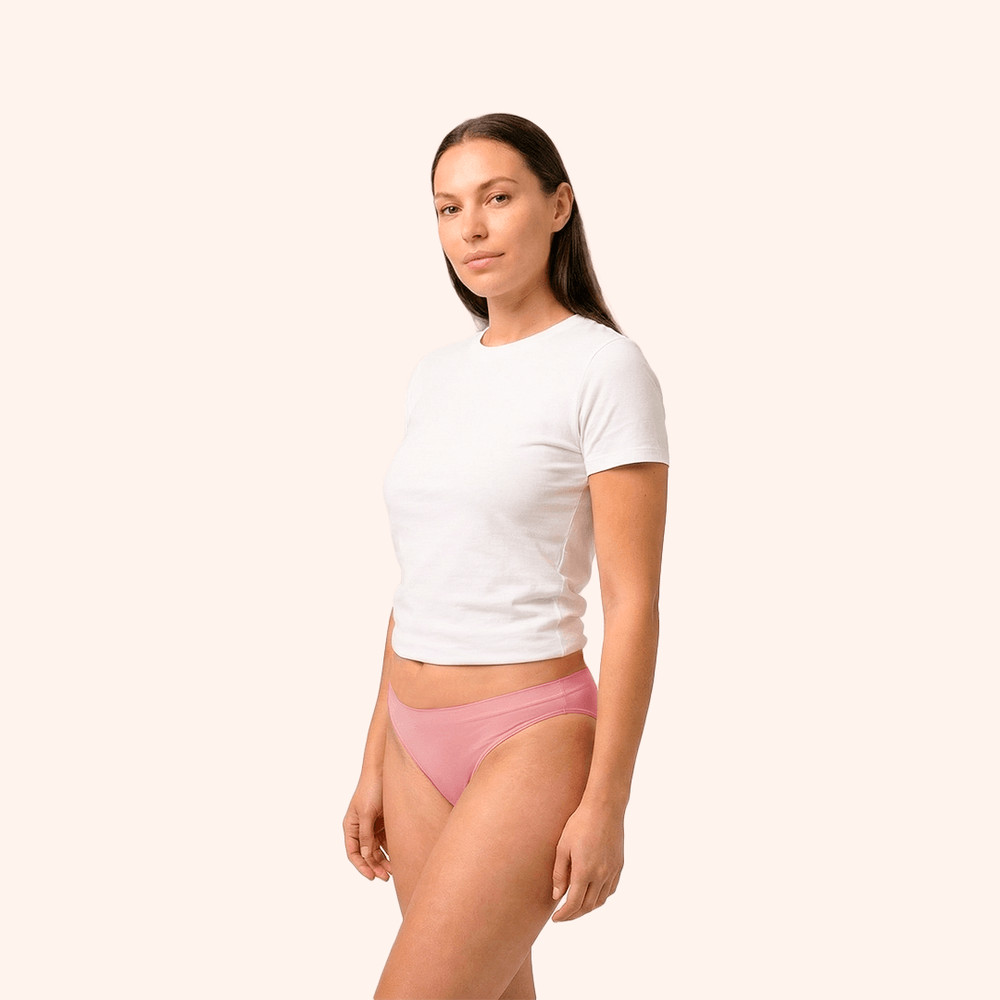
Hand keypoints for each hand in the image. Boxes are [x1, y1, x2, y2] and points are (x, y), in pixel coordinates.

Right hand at [343, 772, 391, 881]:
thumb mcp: (367, 813)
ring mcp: (372, 825)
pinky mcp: (384, 821)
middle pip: (366, 853)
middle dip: (376, 866)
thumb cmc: (371, 789)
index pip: (353, 852)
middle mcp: (360, 827)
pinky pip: (387, 839)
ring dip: (385, 859)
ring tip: (396, 870)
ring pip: (377, 848)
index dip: (361, 866)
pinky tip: (400, 856)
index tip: (371, 877)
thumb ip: (366, 835)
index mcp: (351, 826)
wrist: (383, 770)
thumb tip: (365, 855)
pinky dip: (392, 849)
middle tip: (387, 877)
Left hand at [550, 800, 623, 920]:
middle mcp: (601, 875)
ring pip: (601, 900)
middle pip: (588, 906)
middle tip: (563, 916)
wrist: (604, 808)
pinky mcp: (619, 865)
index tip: (555, 919)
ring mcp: (612, 871)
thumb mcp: (563, 847)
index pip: (574, 904)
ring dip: (588, 908)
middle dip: (574, 914)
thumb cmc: (579, 824)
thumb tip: (557, 896)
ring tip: (576, 907)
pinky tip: (592, 894)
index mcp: (585, 872)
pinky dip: (600, 897)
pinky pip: (610, 889)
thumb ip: (560, 874)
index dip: (564, 915)